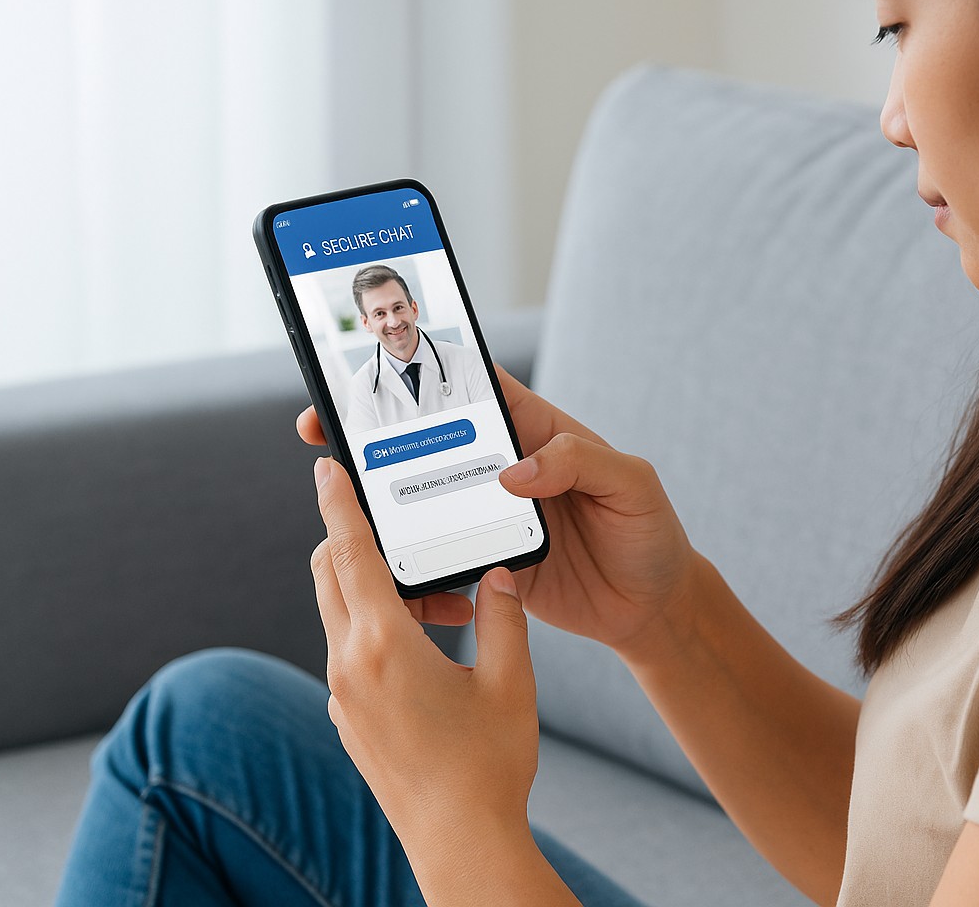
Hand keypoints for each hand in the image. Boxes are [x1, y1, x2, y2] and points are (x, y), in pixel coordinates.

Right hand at [297, 366, 701, 659]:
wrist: (654, 608)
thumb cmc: (651, 534)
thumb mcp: (632, 483)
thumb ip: (580, 460)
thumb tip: (516, 470)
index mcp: (539, 432)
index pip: (477, 390)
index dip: (427, 372)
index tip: (377, 370)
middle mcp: (507, 469)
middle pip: (432, 440)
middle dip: (377, 433)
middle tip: (324, 431)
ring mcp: (492, 516)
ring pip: (424, 498)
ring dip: (383, 498)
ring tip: (341, 498)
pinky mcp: (487, 563)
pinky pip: (438, 555)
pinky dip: (412, 560)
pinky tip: (393, 568)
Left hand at [309, 456, 538, 852]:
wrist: (461, 842)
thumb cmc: (490, 765)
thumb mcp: (511, 681)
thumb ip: (505, 617)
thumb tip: (500, 575)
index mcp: (385, 645)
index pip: (351, 553)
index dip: (338, 504)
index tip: (326, 468)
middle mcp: (350, 665)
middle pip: (330, 575)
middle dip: (351, 539)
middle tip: (387, 521)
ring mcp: (342, 696)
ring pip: (337, 614)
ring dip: (368, 588)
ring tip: (433, 598)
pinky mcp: (346, 718)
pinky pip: (347, 651)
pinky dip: (372, 628)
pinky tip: (421, 646)